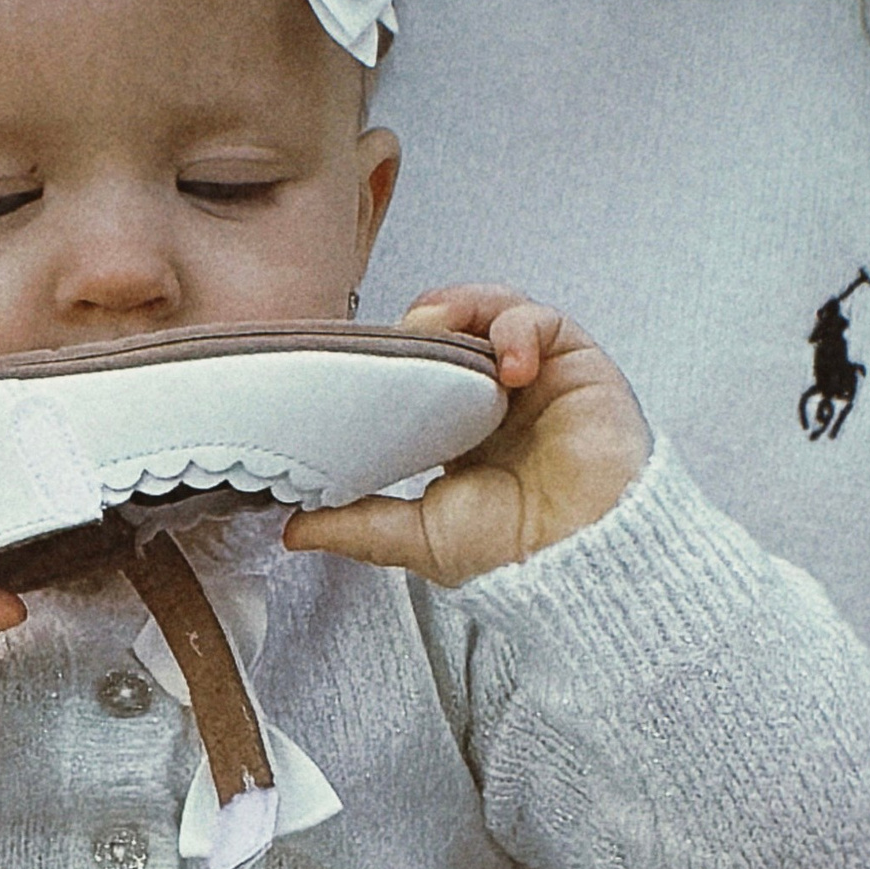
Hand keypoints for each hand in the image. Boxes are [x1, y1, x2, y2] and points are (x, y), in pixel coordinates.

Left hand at [285, 285, 650, 585]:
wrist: (578, 559)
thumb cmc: (515, 554)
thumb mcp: (416, 538)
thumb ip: (356, 525)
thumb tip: (291, 529)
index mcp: (461, 431)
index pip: (419, 370)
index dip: (391, 359)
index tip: (356, 366)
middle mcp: (498, 398)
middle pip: (452, 329)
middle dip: (419, 324)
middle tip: (392, 346)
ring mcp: (538, 376)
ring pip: (491, 310)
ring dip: (460, 309)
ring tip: (437, 330)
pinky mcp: (575, 362)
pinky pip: (540, 318)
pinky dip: (516, 328)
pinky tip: (508, 364)